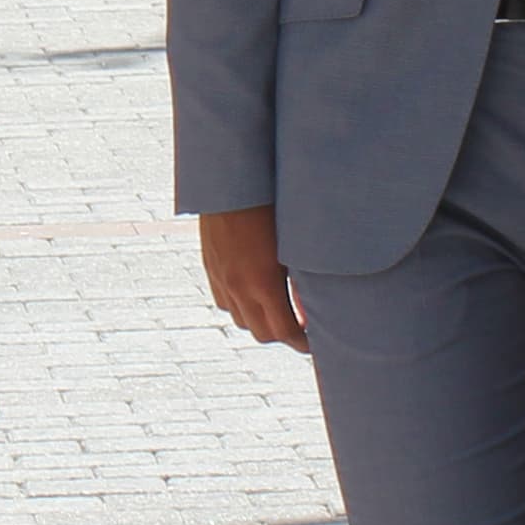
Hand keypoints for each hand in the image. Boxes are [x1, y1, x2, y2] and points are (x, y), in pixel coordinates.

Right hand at [196, 204, 304, 349]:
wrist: (229, 181)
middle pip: (262, 334)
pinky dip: (240, 306)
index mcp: (263, 282)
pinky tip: (253, 293)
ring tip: (278, 311)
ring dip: (260, 322)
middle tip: (301, 328)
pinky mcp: (210, 267)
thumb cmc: (270, 206)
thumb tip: (310, 308)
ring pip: (240, 320)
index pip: (284, 331)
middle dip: (283, 336)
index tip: (314, 342)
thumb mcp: (293, 245)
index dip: (302, 343)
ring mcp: (221, 278)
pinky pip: (224, 301)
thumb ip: (301, 281)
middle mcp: (238, 286)